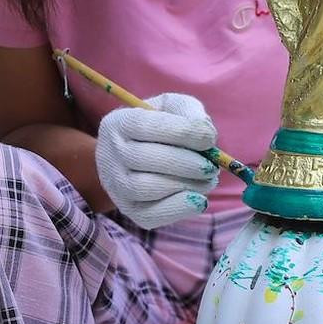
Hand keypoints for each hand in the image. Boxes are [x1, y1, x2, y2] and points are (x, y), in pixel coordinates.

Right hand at [96, 94, 219, 229]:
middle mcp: (111, 153)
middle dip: (189, 163)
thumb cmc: (158, 128)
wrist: (131, 158)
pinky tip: (199, 199)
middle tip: (212, 166)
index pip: (146, 126)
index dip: (183, 132)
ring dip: (186, 185)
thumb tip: (206, 133)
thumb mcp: (171, 108)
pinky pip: (152, 215)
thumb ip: (189, 110)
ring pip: (148, 188)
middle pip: (147, 159)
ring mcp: (116, 185)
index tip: (210, 138)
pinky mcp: (128, 209)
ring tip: (207, 180)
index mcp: (119, 122)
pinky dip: (180, 208)